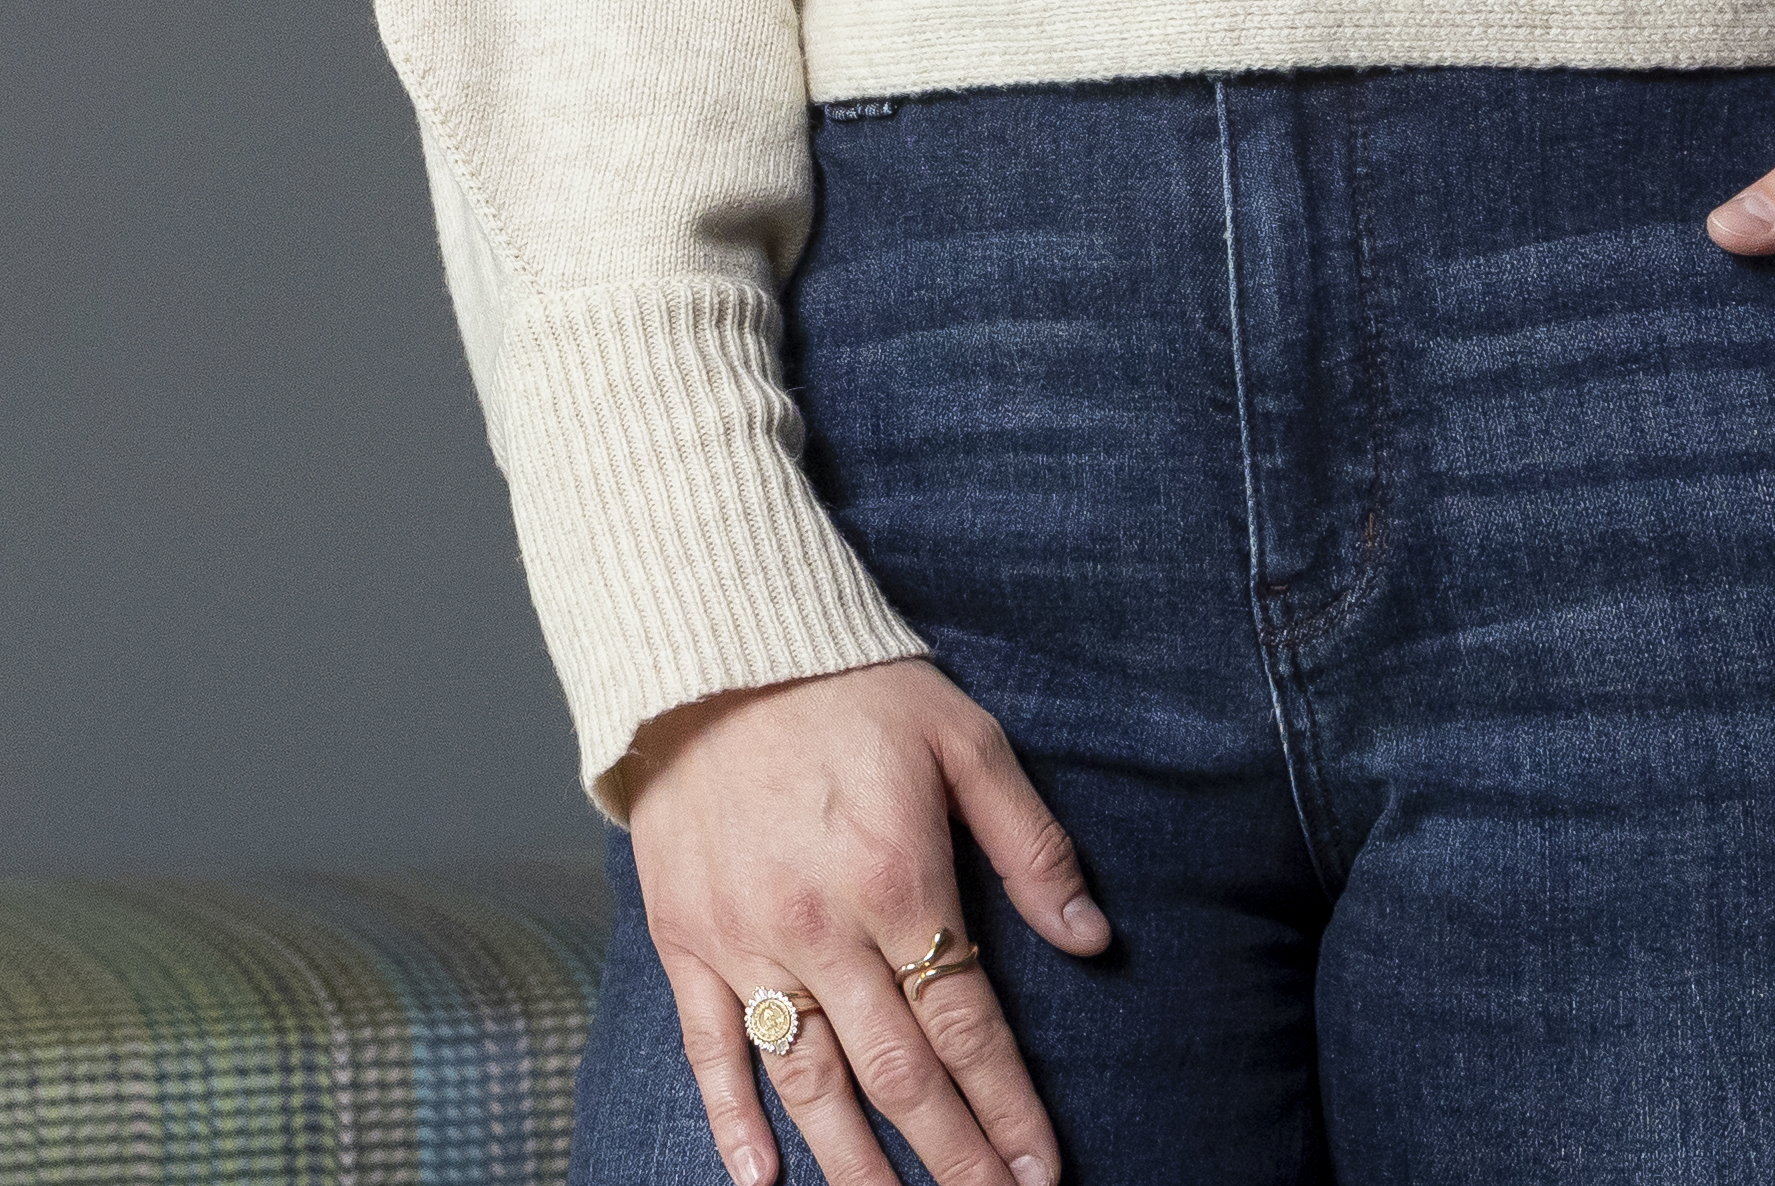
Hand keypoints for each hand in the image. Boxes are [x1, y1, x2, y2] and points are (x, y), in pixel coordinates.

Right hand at [618, 657, 1105, 1185]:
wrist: (711, 642)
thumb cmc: (851, 687)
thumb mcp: (965, 741)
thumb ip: (1031, 845)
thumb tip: (1089, 938)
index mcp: (897, 880)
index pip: (967, 1026)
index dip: (1009, 1109)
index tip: (1043, 1173)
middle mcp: (820, 928)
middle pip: (898, 1076)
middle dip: (953, 1159)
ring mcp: (745, 940)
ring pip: (808, 1081)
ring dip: (855, 1166)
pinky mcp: (684, 938)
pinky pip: (709, 1047)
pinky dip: (731, 1119)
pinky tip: (762, 1179)